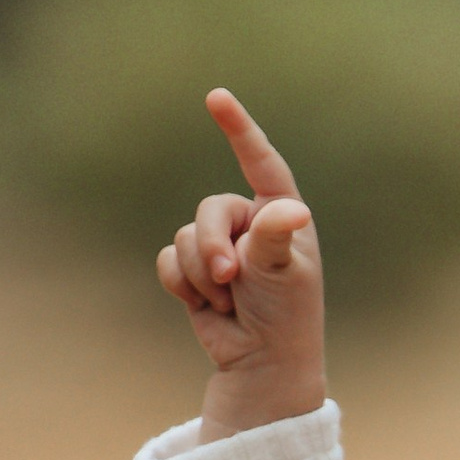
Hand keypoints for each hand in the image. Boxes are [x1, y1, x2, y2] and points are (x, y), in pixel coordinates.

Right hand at [158, 89, 327, 435]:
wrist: (262, 363)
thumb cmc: (286, 316)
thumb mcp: (283, 275)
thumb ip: (273, 238)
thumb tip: (290, 211)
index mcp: (280, 214)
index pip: (260, 162)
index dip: (239, 129)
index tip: (216, 97)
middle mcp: (249, 223)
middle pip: (209, 208)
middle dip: (211, 244)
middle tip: (229, 279)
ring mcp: (220, 245)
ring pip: (186, 236)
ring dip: (201, 273)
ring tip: (227, 301)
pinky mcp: (194, 270)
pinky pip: (169, 259)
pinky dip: (182, 284)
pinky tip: (205, 305)